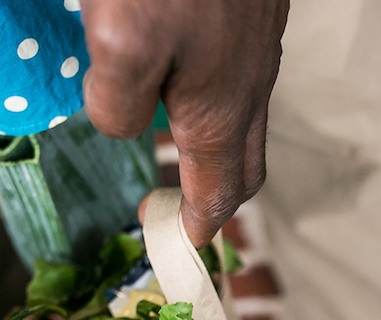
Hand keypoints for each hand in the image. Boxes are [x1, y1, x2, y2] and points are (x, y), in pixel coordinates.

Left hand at [80, 0, 288, 247]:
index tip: (165, 237)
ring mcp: (261, 50)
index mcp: (220, 115)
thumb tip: (125, 125)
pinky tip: (182, 69)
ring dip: (215, 144)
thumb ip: (119, 105)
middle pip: (245, 168)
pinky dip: (219, 98)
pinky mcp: (257, 14)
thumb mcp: (120, 43)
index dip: (191, 229)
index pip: (216, 198)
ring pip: (247, 119)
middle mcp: (252, 89)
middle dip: (214, 197)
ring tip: (168, 133)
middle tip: (170, 201)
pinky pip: (244, 77)